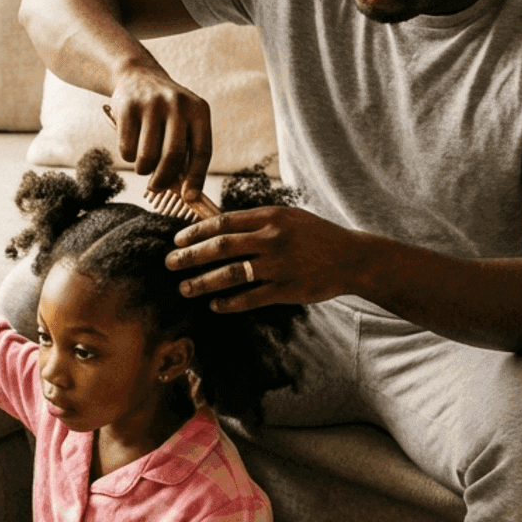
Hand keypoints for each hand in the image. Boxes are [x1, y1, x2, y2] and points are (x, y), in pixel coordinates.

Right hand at [108, 66, 211, 193]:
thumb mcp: (184, 122)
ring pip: (147, 156)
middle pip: (173, 156)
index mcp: (199, 110)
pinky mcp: (128, 107)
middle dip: (163, 180)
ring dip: (143, 170)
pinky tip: (131, 147)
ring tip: (143, 165)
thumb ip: (187, 151)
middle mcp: (178, 104)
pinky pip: (127, 149)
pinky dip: (127, 157)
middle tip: (156, 187)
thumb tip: (185, 192)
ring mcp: (152, 103)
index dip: (197, 178)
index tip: (190, 198)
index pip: (203, 151)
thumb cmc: (165, 111)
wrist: (138, 76)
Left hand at [165, 205, 359, 311]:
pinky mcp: (287, 290)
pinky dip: (228, 302)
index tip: (177, 240)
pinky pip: (250, 298)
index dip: (196, 231)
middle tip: (170, 263)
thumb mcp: (287, 217)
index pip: (223, 222)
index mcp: (270, 217)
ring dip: (203, 282)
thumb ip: (256, 221)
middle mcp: (272, 239)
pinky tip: (214, 305)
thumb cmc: (315, 235)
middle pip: (221, 247)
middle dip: (190, 256)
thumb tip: (216, 225)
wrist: (351, 257)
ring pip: (231, 274)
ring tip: (185, 288)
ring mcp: (279, 266)